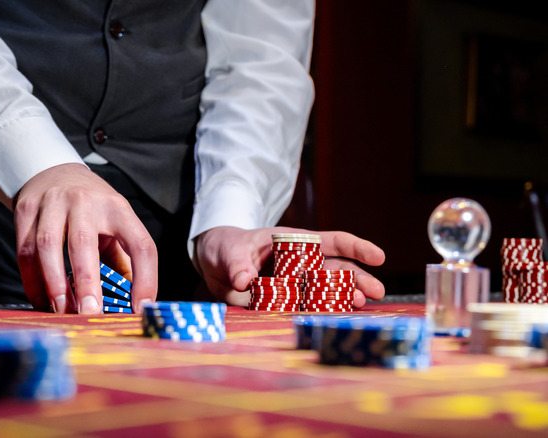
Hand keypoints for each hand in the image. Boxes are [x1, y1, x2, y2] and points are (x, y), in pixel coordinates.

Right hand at [13, 163, 157, 313]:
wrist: (53, 171)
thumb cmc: (92, 208)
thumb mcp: (116, 223)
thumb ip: (123, 260)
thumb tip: (131, 304)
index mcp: (118, 208)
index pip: (139, 244)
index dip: (145, 278)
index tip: (141, 308)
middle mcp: (85, 201)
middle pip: (83, 242)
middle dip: (86, 282)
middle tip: (90, 313)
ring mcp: (52, 203)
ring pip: (47, 246)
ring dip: (54, 284)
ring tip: (62, 311)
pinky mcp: (26, 210)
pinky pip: (25, 250)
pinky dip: (32, 280)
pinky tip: (42, 300)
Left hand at [194, 226, 385, 307]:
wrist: (214, 263)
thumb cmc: (227, 247)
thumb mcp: (230, 251)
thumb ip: (237, 264)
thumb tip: (242, 282)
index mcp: (294, 242)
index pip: (332, 241)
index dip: (356, 247)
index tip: (379, 256)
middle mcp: (300, 263)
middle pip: (336, 270)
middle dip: (358, 279)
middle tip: (377, 293)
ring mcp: (293, 284)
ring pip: (325, 292)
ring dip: (344, 299)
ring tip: (360, 306)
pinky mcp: (283, 303)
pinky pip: (304, 310)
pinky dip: (319, 315)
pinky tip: (334, 321)